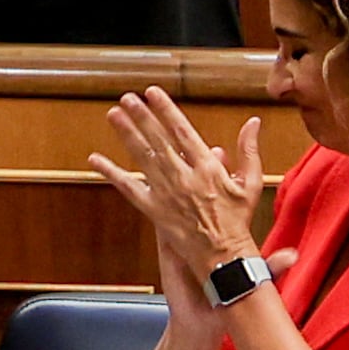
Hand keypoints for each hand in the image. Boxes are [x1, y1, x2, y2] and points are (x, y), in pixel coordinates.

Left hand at [89, 86, 273, 279]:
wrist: (224, 257)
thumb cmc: (238, 220)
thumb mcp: (249, 184)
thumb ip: (249, 151)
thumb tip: (253, 122)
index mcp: (208, 168)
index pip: (182, 132)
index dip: (166, 111)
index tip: (153, 92)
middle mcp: (184, 177)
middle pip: (158, 140)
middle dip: (141, 117)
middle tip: (126, 97)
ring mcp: (166, 193)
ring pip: (142, 158)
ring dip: (126, 135)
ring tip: (112, 114)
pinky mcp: (153, 210)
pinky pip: (128, 188)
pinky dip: (111, 172)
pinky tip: (95, 159)